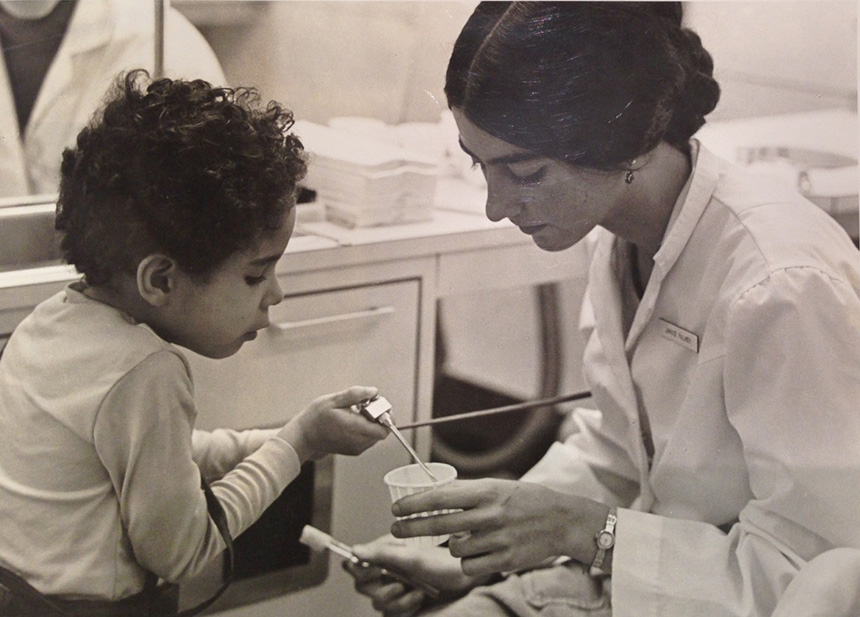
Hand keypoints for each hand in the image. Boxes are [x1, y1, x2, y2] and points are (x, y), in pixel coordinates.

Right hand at [278, 386, 388, 460]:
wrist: (303, 437)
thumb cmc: (316, 418)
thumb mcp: (334, 400)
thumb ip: (356, 394)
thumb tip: (374, 391)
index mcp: (355, 428)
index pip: (384, 429)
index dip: (385, 415)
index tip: (375, 405)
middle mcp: (358, 441)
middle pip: (382, 431)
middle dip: (378, 417)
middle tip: (364, 406)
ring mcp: (357, 448)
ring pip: (375, 435)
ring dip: (371, 423)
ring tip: (356, 414)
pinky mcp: (354, 450)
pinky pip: (367, 439)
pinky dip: (365, 429)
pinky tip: (351, 421)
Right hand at [345, 535, 482, 616]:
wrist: (466, 580)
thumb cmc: (443, 562)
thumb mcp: (413, 557)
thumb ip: (382, 554)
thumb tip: (354, 550)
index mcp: (384, 552)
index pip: (356, 562)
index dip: (360, 570)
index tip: (376, 572)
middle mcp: (385, 569)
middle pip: (362, 586)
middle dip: (383, 590)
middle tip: (401, 585)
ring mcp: (393, 587)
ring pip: (378, 603)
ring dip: (398, 601)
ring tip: (418, 592)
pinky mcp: (402, 603)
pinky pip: (390, 613)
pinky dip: (405, 608)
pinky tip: (420, 599)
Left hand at [390, 478, 608, 576]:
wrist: (562, 520)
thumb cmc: (525, 500)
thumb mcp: (497, 486)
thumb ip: (467, 491)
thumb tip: (433, 492)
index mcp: (487, 491)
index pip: (441, 497)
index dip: (414, 504)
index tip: (396, 508)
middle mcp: (490, 514)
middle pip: (439, 524)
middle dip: (411, 527)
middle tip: (395, 529)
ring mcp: (498, 539)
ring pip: (455, 548)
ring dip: (452, 544)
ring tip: (463, 537)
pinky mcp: (505, 560)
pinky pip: (470, 566)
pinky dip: (467, 561)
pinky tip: (477, 552)